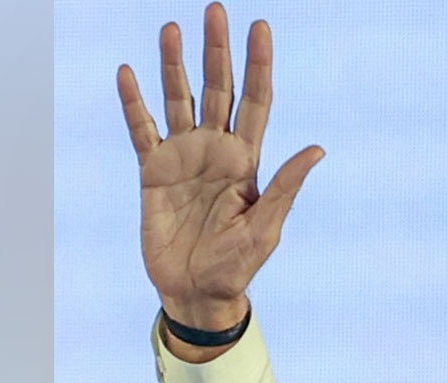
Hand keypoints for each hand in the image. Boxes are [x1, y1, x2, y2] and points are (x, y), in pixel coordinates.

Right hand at [116, 3, 322, 331]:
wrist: (197, 291)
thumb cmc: (237, 265)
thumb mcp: (266, 227)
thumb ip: (285, 186)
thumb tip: (317, 149)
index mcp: (247, 161)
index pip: (256, 101)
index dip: (258, 65)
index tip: (259, 27)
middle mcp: (215, 150)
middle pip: (217, 89)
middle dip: (216, 51)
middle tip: (215, 10)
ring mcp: (183, 156)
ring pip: (178, 99)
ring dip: (173, 65)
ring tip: (172, 29)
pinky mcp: (152, 170)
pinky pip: (142, 129)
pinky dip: (134, 103)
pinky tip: (129, 73)